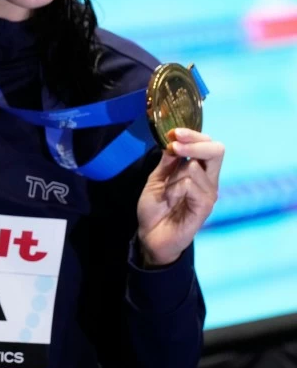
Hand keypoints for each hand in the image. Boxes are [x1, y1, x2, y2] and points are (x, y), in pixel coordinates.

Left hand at [137, 127, 223, 266]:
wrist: (151, 235)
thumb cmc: (155, 207)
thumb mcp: (157, 178)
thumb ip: (167, 161)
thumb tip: (174, 140)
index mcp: (198, 170)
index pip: (208, 144)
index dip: (193, 135)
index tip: (174, 132)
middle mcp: (208, 180)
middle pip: (217, 150)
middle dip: (194, 143)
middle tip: (174, 145)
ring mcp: (208, 193)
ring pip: (195, 168)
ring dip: (173, 176)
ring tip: (167, 192)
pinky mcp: (205, 206)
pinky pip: (190, 185)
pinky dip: (174, 189)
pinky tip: (170, 201)